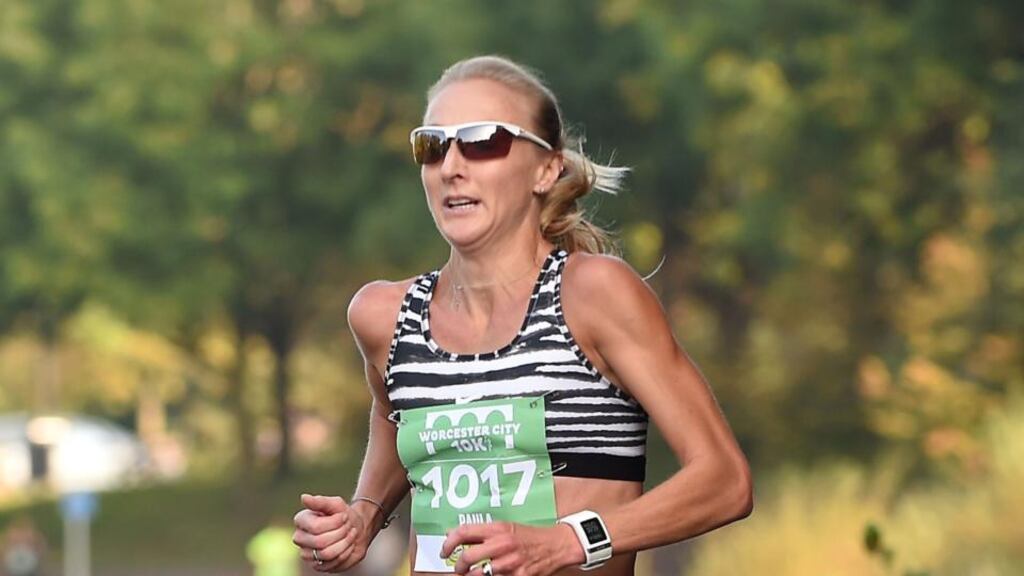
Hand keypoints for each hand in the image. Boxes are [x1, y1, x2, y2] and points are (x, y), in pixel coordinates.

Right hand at [292, 494, 366, 571]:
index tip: (344, 516)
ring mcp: (307, 554)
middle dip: (340, 533)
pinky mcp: (318, 565)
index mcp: (301, 521)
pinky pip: (334, 563)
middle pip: (320, 542)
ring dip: (344, 542)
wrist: (356, 528)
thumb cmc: (343, 515)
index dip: (334, 522)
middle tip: (348, 526)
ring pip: (327, 554)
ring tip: (349, 534)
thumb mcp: (335, 504)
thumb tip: (303, 498)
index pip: (316, 527)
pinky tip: (348, 544)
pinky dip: (346, 552)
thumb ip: (320, 501)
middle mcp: (300, 538)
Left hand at [441, 522, 584, 575]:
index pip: (464, 532)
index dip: (448, 543)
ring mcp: (510, 563)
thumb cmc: (529, 537)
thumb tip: (455, 535)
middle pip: (467, 557)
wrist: (556, 545)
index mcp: (497, 529)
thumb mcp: (506, 527)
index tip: (444, 551)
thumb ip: (482, 532)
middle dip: (459, 566)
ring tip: (472, 575)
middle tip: (459, 568)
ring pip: (478, 575)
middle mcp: (502, 544)